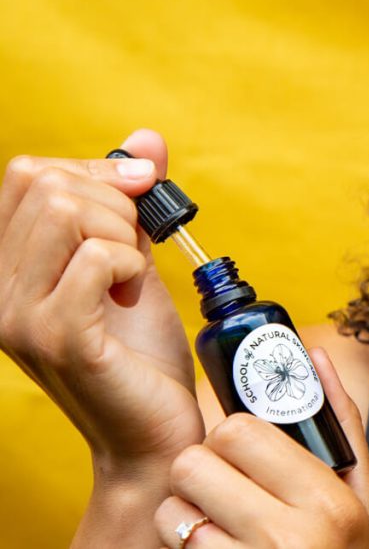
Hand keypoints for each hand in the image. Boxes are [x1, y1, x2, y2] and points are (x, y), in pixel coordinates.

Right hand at [0, 129, 204, 464]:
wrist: (153, 430)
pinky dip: (130, 264)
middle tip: (133, 254)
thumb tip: (147, 139)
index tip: (140, 197)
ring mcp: (17, 315)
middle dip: (115, 204)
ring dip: (123, 234)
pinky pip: (94, 257)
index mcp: (8, 265)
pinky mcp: (55, 338)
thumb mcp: (136, 262)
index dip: (96, 170)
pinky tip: (130, 296)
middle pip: (48, 184)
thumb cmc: (141, 350)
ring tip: (129, 277)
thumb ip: (134, 203)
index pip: (30, 173)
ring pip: (67, 212)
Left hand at [156, 347, 368, 547]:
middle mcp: (287, 539)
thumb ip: (340, 423)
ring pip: (172, 509)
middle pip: (195, 461)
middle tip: (227, 484)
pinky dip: (181, 546)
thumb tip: (316, 356)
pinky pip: (172, 548)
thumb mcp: (366, 495)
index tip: (245, 450)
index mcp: (327, 500)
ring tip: (219, 523)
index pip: (239, 429)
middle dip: (205, 468)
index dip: (233, 434)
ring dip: (185, 513)